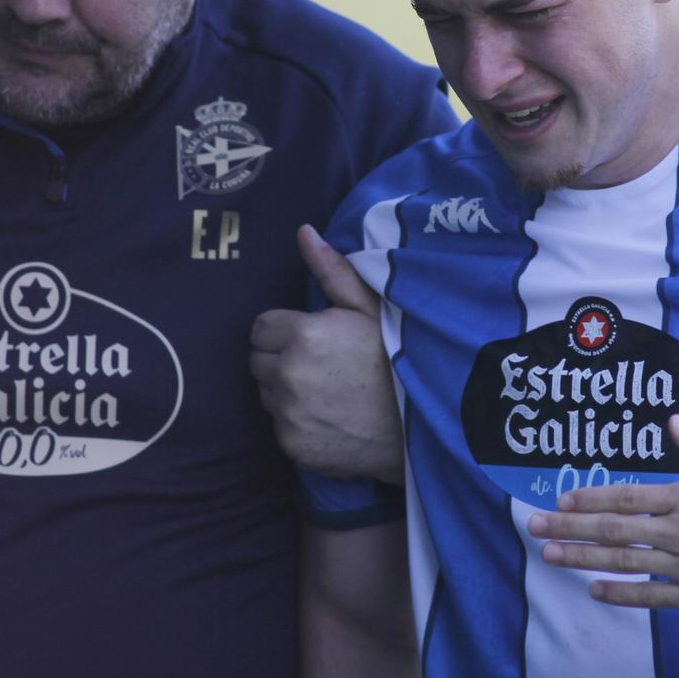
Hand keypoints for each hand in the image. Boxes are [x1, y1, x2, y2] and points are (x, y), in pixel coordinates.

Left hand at [250, 224, 402, 481]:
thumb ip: (332, 270)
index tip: (312, 338)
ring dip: (285, 389)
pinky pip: (279, 425)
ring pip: (266, 393)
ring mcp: (288, 413)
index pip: (261, 327)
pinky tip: (328, 417)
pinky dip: (296, 421)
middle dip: (281, 358)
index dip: (286, 330)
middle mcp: (288, 374)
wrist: (419, 427)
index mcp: (303, 334)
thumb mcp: (370, 309)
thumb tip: (303, 233)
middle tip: (321, 364)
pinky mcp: (292, 444)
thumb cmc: (397, 360)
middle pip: (258, 360)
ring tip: (326, 391)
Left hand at [531, 416, 678, 615]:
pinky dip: (620, 593)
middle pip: (613, 529)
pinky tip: (594, 590)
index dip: (590, 497)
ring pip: (623, 561)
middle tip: (534, 526)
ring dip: (582, 557)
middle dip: (569, 526)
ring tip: (550, 555)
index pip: (627, 497)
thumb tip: (673, 423)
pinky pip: (651, 597)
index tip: (561, 497)